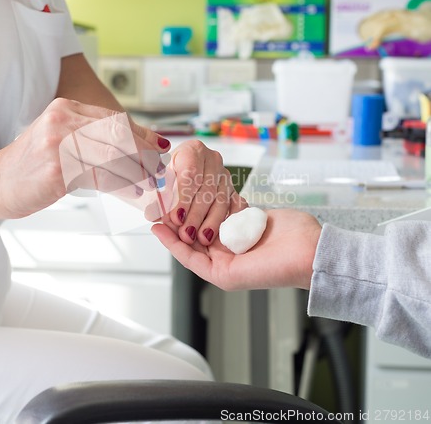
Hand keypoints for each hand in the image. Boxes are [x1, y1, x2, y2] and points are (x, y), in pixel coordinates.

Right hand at [0, 98, 169, 219]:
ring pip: (114, 154)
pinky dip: (122, 185)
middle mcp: (63, 118)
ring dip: (138, 171)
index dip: (142, 134)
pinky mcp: (58, 166)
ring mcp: (59, 141)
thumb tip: (136, 149)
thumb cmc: (32, 167)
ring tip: (150, 183)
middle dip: (145, 153)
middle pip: (119, 133)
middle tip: (159, 168)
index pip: (115, 118)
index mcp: (66, 108)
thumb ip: (94, 140)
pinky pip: (101, 175)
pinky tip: (133, 192)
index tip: (159, 146)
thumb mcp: (62, 142)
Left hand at [147, 140, 247, 245]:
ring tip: (200, 239)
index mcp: (192, 150)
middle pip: (207, 189)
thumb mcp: (153, 184)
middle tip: (186, 234)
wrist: (175, 179)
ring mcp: (224, 175)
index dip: (184, 198)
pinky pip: (233, 207)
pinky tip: (218, 234)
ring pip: (221, 200)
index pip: (190, 174)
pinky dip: (226, 221)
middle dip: (196, 214)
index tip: (176, 218)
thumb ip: (155, 197)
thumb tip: (155, 213)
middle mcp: (212, 160)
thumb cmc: (164, 179)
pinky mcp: (232, 190)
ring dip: (211, 222)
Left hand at [152, 208, 321, 290]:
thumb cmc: (275, 269)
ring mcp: (239, 232)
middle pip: (197, 231)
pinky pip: (230, 206)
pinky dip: (219, 199)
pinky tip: (207, 190)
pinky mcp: (251, 217)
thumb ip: (205, 265)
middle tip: (166, 205)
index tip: (156, 224)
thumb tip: (183, 246)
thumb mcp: (230, 275)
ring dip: (198, 206)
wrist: (308, 252)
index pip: (188, 251)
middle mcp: (227, 250)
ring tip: (181, 195)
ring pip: (211, 216)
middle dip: (181, 219)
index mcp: (220, 266)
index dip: (171, 239)